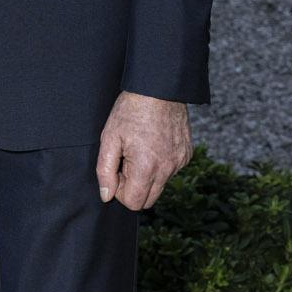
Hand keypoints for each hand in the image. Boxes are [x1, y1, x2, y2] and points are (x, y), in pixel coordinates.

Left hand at [96, 91, 191, 210]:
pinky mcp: (186, 155)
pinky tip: (153, 144)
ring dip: (147, 176)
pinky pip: (170, 171)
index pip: (133, 203)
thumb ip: (105, 171)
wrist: (159, 89)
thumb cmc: (131, 111)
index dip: (120, 191)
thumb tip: (106, 196)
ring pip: (160, 185)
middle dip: (133, 187)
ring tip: (139, 149)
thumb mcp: (109, 138)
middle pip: (148, 200)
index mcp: (146, 167)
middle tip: (126, 161)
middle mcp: (167, 169)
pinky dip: (160, 165)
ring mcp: (179, 162)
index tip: (117, 170)